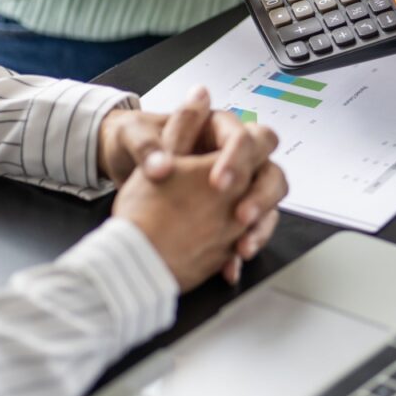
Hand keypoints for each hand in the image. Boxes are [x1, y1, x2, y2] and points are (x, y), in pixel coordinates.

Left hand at [97, 86, 287, 280]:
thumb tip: (159, 165)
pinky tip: (230, 266)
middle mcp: (234, 157)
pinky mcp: (232, 214)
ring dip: (260, 226)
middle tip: (240, 216)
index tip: (219, 184)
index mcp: (216, 129)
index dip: (238, 159)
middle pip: (269, 170)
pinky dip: (242, 248)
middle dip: (260, 195)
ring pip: (267, 204)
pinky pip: (250, 231)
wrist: (126, 177)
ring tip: (242, 248)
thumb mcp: (133, 137)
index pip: (245, 138)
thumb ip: (147, 147)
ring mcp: (238, 187)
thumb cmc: (134, 146)